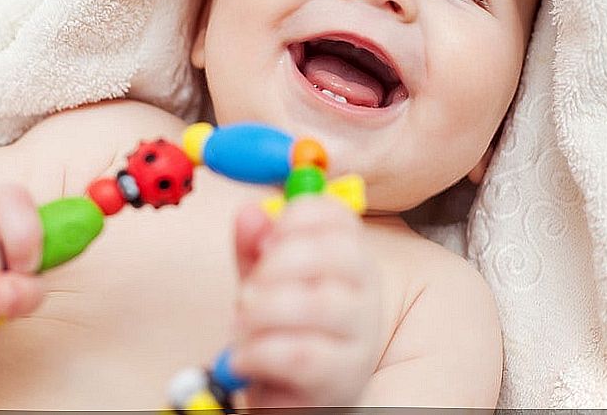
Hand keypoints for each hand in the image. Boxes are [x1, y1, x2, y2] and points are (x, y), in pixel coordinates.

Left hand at [230, 196, 380, 406]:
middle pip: (337, 252)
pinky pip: (303, 355)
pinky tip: (243, 358)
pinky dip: (260, 353)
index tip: (264, 241)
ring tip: (241, 325)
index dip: (295, 218)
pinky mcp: (344, 377)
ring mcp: (361, 335)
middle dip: (278, 264)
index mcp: (347, 256)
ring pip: (320, 304)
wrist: (288, 393)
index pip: (337, 216)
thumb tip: (249, 213)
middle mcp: (365, 290)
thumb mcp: (263, 279)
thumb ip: (253, 246)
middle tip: (246, 289)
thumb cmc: (281, 328)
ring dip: (265, 310)